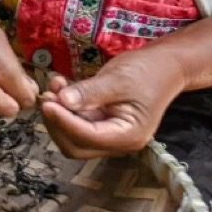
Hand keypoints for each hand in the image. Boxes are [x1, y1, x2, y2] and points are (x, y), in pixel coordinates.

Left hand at [38, 46, 188, 158]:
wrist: (164, 66)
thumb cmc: (148, 71)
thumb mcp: (119, 79)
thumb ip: (91, 92)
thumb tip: (62, 101)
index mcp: (128, 136)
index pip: (88, 137)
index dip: (64, 122)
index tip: (47, 103)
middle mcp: (118, 142)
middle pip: (76, 145)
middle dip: (57, 122)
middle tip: (47, 95)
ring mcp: (108, 135)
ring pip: (72, 136)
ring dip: (58, 113)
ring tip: (54, 86)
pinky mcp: (100, 124)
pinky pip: (76, 122)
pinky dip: (65, 108)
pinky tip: (60, 86)